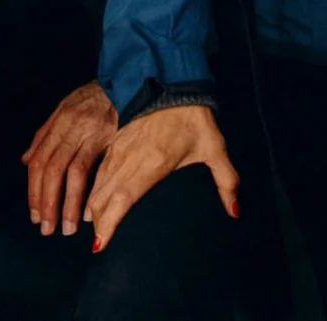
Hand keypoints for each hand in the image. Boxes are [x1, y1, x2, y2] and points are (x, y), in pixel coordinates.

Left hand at [22, 83, 116, 236]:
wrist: (125, 81)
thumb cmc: (93, 97)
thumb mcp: (64, 109)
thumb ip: (44, 135)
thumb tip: (25, 160)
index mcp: (58, 122)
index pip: (39, 161)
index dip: (35, 190)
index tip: (35, 214)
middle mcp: (70, 127)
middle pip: (51, 169)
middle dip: (46, 201)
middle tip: (45, 227)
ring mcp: (90, 132)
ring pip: (72, 172)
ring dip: (65, 203)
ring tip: (64, 227)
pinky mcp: (109, 137)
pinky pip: (94, 167)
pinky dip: (87, 191)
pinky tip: (86, 211)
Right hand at [83, 104, 237, 251]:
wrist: (173, 81)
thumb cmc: (195, 118)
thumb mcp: (214, 149)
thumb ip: (226, 182)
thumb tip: (235, 211)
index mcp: (152, 163)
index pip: (123, 199)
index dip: (109, 222)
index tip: (102, 244)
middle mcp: (130, 158)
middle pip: (104, 196)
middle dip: (98, 221)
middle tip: (98, 243)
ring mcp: (120, 148)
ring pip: (98, 183)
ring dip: (93, 205)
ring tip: (92, 225)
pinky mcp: (116, 140)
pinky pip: (99, 168)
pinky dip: (93, 186)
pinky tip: (93, 198)